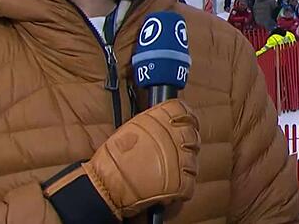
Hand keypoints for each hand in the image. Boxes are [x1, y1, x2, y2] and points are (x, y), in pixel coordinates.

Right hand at [82, 100, 200, 218]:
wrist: (106, 186)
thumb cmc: (113, 159)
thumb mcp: (132, 128)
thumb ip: (153, 122)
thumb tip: (167, 122)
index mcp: (161, 120)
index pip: (184, 110)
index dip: (186, 118)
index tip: (185, 125)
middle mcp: (174, 136)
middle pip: (192, 136)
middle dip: (185, 144)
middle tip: (172, 154)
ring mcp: (180, 160)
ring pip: (192, 160)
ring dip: (182, 167)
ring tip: (165, 173)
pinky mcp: (182, 183)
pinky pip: (189, 183)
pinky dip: (180, 188)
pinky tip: (166, 188)